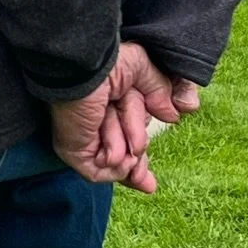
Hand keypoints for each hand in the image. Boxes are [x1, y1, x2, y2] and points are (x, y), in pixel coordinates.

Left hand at [51, 43, 189, 193]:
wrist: (87, 71)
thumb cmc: (108, 63)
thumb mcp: (142, 70)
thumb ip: (159, 91)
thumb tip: (173, 116)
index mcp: (106, 105)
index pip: (124, 136)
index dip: (138, 153)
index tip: (150, 178)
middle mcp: (93, 124)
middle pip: (120, 158)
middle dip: (136, 168)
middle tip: (148, 184)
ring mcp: (82, 139)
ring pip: (117, 162)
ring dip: (129, 147)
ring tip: (122, 127)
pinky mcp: (73, 150)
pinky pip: (101, 171)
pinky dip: (116, 162)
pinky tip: (117, 149)